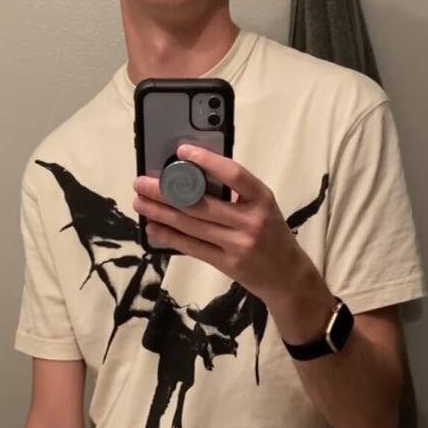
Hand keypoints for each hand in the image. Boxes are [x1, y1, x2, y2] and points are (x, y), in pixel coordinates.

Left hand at [133, 144, 327, 309]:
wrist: (287, 276)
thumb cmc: (272, 235)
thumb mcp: (262, 207)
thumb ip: (236, 194)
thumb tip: (193, 177)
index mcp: (262, 198)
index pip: (233, 174)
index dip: (206, 161)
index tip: (181, 152)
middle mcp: (251, 221)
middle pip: (201, 203)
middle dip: (166, 192)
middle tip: (141, 182)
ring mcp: (238, 245)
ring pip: (192, 226)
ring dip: (161, 213)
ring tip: (140, 203)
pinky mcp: (228, 264)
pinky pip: (193, 248)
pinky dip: (170, 237)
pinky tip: (154, 229)